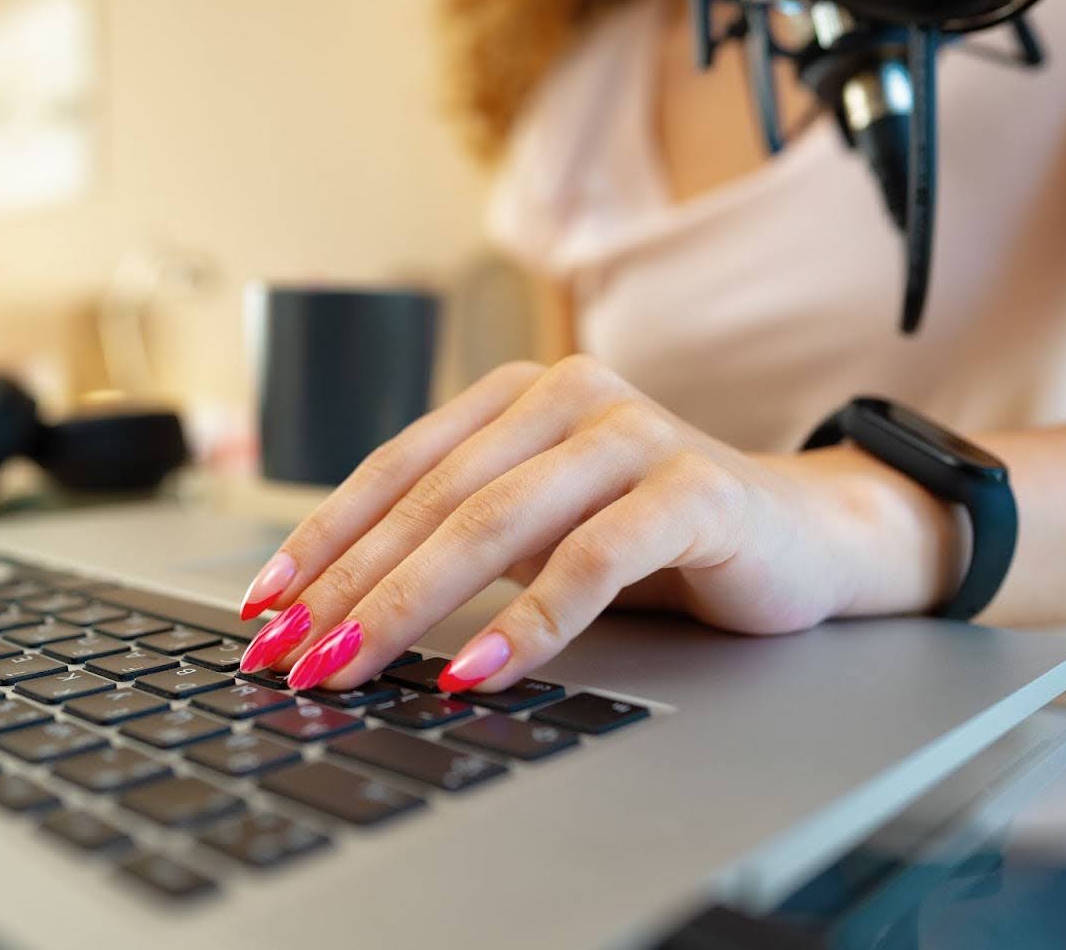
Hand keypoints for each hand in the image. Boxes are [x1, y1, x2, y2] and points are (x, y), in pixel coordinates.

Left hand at [237, 357, 959, 692]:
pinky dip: (531, 620)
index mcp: (516, 395)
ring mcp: (631, 434)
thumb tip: (338, 604)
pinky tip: (480, 670)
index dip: (324, 537)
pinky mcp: (690, 488)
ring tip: (357, 664)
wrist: (798, 533)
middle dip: (351, 584)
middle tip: (296, 653)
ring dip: (415, 604)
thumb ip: (459, 536)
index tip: (267, 605)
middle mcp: (566, 396)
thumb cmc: (651, 533)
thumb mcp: (540, 525)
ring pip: (496, 522)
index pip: (396, 466)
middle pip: (432, 498)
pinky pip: (594, 557)